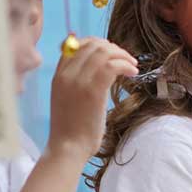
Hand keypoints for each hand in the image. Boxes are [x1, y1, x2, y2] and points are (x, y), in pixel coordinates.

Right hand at [46, 37, 136, 161]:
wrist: (68, 148)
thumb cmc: (71, 129)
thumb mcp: (67, 99)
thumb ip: (77, 82)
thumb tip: (99, 68)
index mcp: (58, 75)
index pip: (75, 45)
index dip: (96, 44)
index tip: (110, 52)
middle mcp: (67, 74)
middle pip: (91, 45)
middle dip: (112, 47)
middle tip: (125, 58)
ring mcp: (78, 81)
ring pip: (103, 52)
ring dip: (122, 55)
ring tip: (132, 65)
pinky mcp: (93, 91)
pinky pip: (112, 66)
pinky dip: (126, 65)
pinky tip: (133, 73)